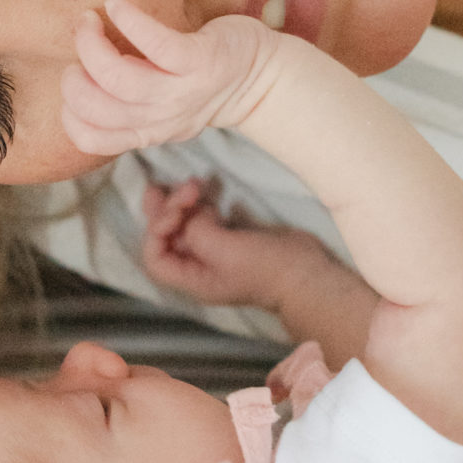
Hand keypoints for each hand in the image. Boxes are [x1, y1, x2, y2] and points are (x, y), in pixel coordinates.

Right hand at [61, 0, 279, 158]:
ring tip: (89, 19)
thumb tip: (79, 75)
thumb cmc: (200, 83)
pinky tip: (117, 5)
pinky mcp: (201, 60)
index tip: (73, 75)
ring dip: (92, 45)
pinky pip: (158, 44)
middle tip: (80, 41)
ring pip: (120, 79)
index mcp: (146, 130)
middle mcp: (162, 118)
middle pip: (98, 108)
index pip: (90, 138)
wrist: (260, 77)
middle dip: (74, 74)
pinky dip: (130, 21)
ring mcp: (182, 91)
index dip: (68, 109)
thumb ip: (126, 103)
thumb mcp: (161, 108)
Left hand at [142, 176, 333, 311]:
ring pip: (184, 226)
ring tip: (195, 184)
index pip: (155, 257)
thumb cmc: (265, 268)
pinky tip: (207, 194)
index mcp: (192, 279)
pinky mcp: (232, 239)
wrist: (307, 273)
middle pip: (167, 238)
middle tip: (181, 187)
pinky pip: (204, 220)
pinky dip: (200, 205)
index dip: (157, 231)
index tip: (177, 212)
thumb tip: (192, 217)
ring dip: (183, 203)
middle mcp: (198, 267)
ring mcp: (215, 253)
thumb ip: (197, 232)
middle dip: (167, 210)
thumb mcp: (224, 251)